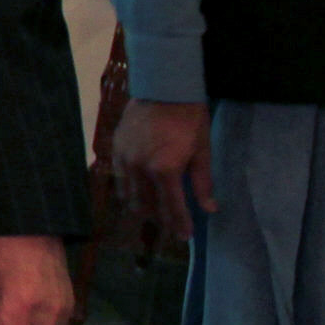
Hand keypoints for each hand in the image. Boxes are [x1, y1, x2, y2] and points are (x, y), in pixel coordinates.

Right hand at [113, 98, 213, 240]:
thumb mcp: (202, 150)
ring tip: (153, 211)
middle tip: (170, 225)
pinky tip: (137, 190)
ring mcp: (124, 159)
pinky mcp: (115, 149)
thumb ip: (202, 183)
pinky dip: (128, 189)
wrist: (163, 87)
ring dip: (142, 206)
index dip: (179, 224)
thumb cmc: (189, 118)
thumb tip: (209, 209)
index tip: (185, 237)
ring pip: (128, 195)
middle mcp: (140, 169)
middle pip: (146, 206)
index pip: (172, 207)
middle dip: (160, 219)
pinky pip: (119, 178)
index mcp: (164, 170)